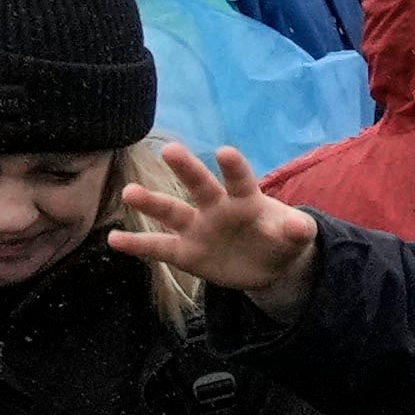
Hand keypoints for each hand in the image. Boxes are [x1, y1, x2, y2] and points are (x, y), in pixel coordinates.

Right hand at [107, 140, 321, 309]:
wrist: (267, 264)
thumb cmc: (281, 239)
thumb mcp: (296, 237)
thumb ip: (298, 230)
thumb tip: (300, 226)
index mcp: (245, 200)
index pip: (240, 181)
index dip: (234, 168)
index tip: (224, 151)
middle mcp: (216, 209)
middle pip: (199, 186)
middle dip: (186, 169)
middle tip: (170, 150)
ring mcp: (197, 229)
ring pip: (171, 213)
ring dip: (151, 203)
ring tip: (129, 192)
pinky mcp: (185, 253)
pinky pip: (157, 248)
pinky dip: (136, 245)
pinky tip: (113, 239)